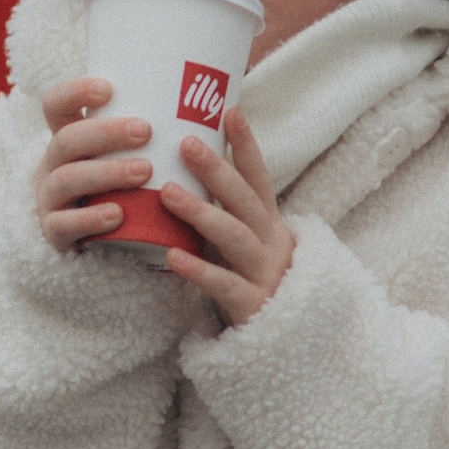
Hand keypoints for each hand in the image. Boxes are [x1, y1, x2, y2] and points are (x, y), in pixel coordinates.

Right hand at [34, 77, 156, 252]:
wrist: (106, 245)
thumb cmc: (126, 189)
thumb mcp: (129, 157)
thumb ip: (156, 132)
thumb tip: (219, 100)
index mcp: (69, 139)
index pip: (56, 105)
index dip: (75, 92)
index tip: (109, 89)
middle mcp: (54, 165)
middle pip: (66, 140)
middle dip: (105, 133)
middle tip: (145, 131)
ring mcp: (50, 199)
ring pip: (66, 179)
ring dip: (106, 172)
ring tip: (144, 172)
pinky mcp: (55, 233)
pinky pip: (65, 224)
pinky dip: (91, 218)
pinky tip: (118, 214)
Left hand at [161, 111, 292, 324]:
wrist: (281, 338)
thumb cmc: (248, 278)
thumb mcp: (242, 239)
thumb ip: (220, 211)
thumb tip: (177, 168)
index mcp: (267, 222)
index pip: (257, 176)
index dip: (246, 144)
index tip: (230, 111)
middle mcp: (269, 241)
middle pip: (245, 200)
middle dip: (217, 170)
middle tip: (185, 143)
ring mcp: (263, 272)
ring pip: (235, 237)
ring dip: (201, 212)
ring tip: (167, 193)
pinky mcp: (251, 304)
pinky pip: (224, 284)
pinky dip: (198, 269)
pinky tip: (170, 256)